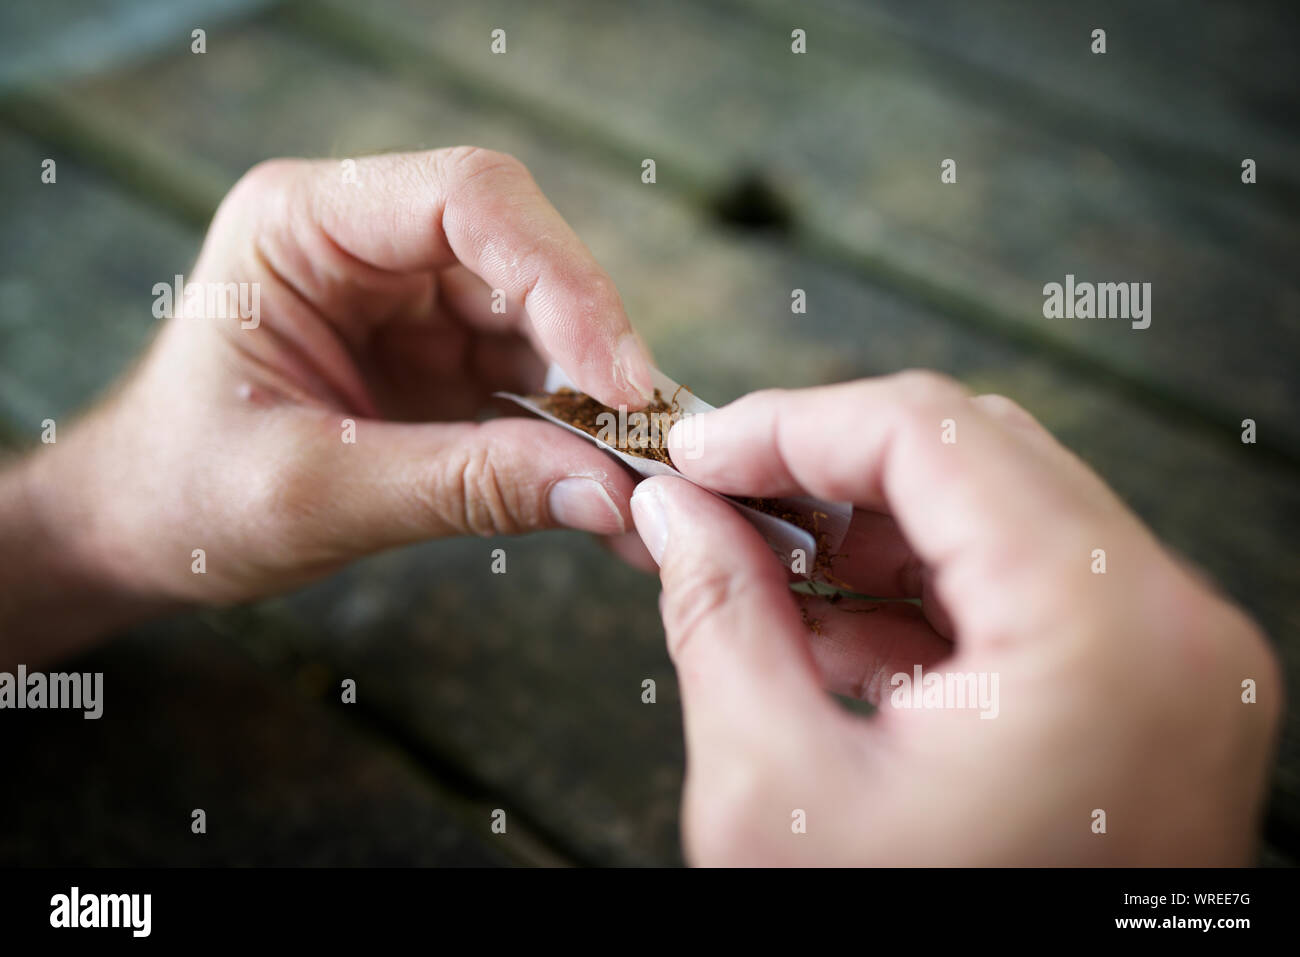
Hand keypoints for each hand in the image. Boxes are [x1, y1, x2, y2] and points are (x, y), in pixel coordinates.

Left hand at [5, 148, 655, 657]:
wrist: (141, 532)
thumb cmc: (185, 495)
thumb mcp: (313, 493)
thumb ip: (460, 487)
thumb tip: (606, 495)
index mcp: (305, 224)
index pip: (468, 199)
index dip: (561, 279)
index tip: (619, 382)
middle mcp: (368, 244)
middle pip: (525, 260)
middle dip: (596, 351)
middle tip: (655, 442)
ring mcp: (411, 301)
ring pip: (545, 324)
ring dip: (599, 402)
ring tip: (648, 481)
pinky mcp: (440, 360)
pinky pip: (533, 382)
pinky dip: (577, 436)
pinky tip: (611, 490)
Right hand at [631, 372, 1281, 864]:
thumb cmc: (906, 954)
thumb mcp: (776, 794)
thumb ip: (719, 616)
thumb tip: (673, 511)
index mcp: (1099, 634)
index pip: (930, 433)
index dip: (790, 424)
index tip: (699, 452)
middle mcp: (1171, 628)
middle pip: (977, 453)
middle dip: (828, 469)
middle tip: (719, 501)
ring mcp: (1178, 661)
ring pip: (1004, 508)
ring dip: (872, 529)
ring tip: (767, 580)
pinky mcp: (1156, 693)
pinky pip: (1030, 586)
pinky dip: (924, 591)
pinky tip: (838, 637)